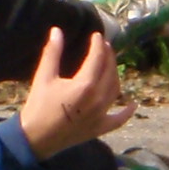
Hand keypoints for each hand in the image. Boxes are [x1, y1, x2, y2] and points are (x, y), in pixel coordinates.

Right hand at [16, 26, 134, 158]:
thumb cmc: (38, 107)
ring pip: (115, 89)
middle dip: (108, 56)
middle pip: (110, 72)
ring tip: (110, 65)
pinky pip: (119, 119)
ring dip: (115, 75)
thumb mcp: (44, 78)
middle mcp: (98, 98)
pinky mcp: (100, 128)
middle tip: (105, 47)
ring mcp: (101, 114)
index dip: (98, 45)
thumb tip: (57, 31)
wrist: (36, 139)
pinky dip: (127, 111)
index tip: (97, 35)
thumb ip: (53, 53)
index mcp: (85, 84)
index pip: (97, 58)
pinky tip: (132, 104)